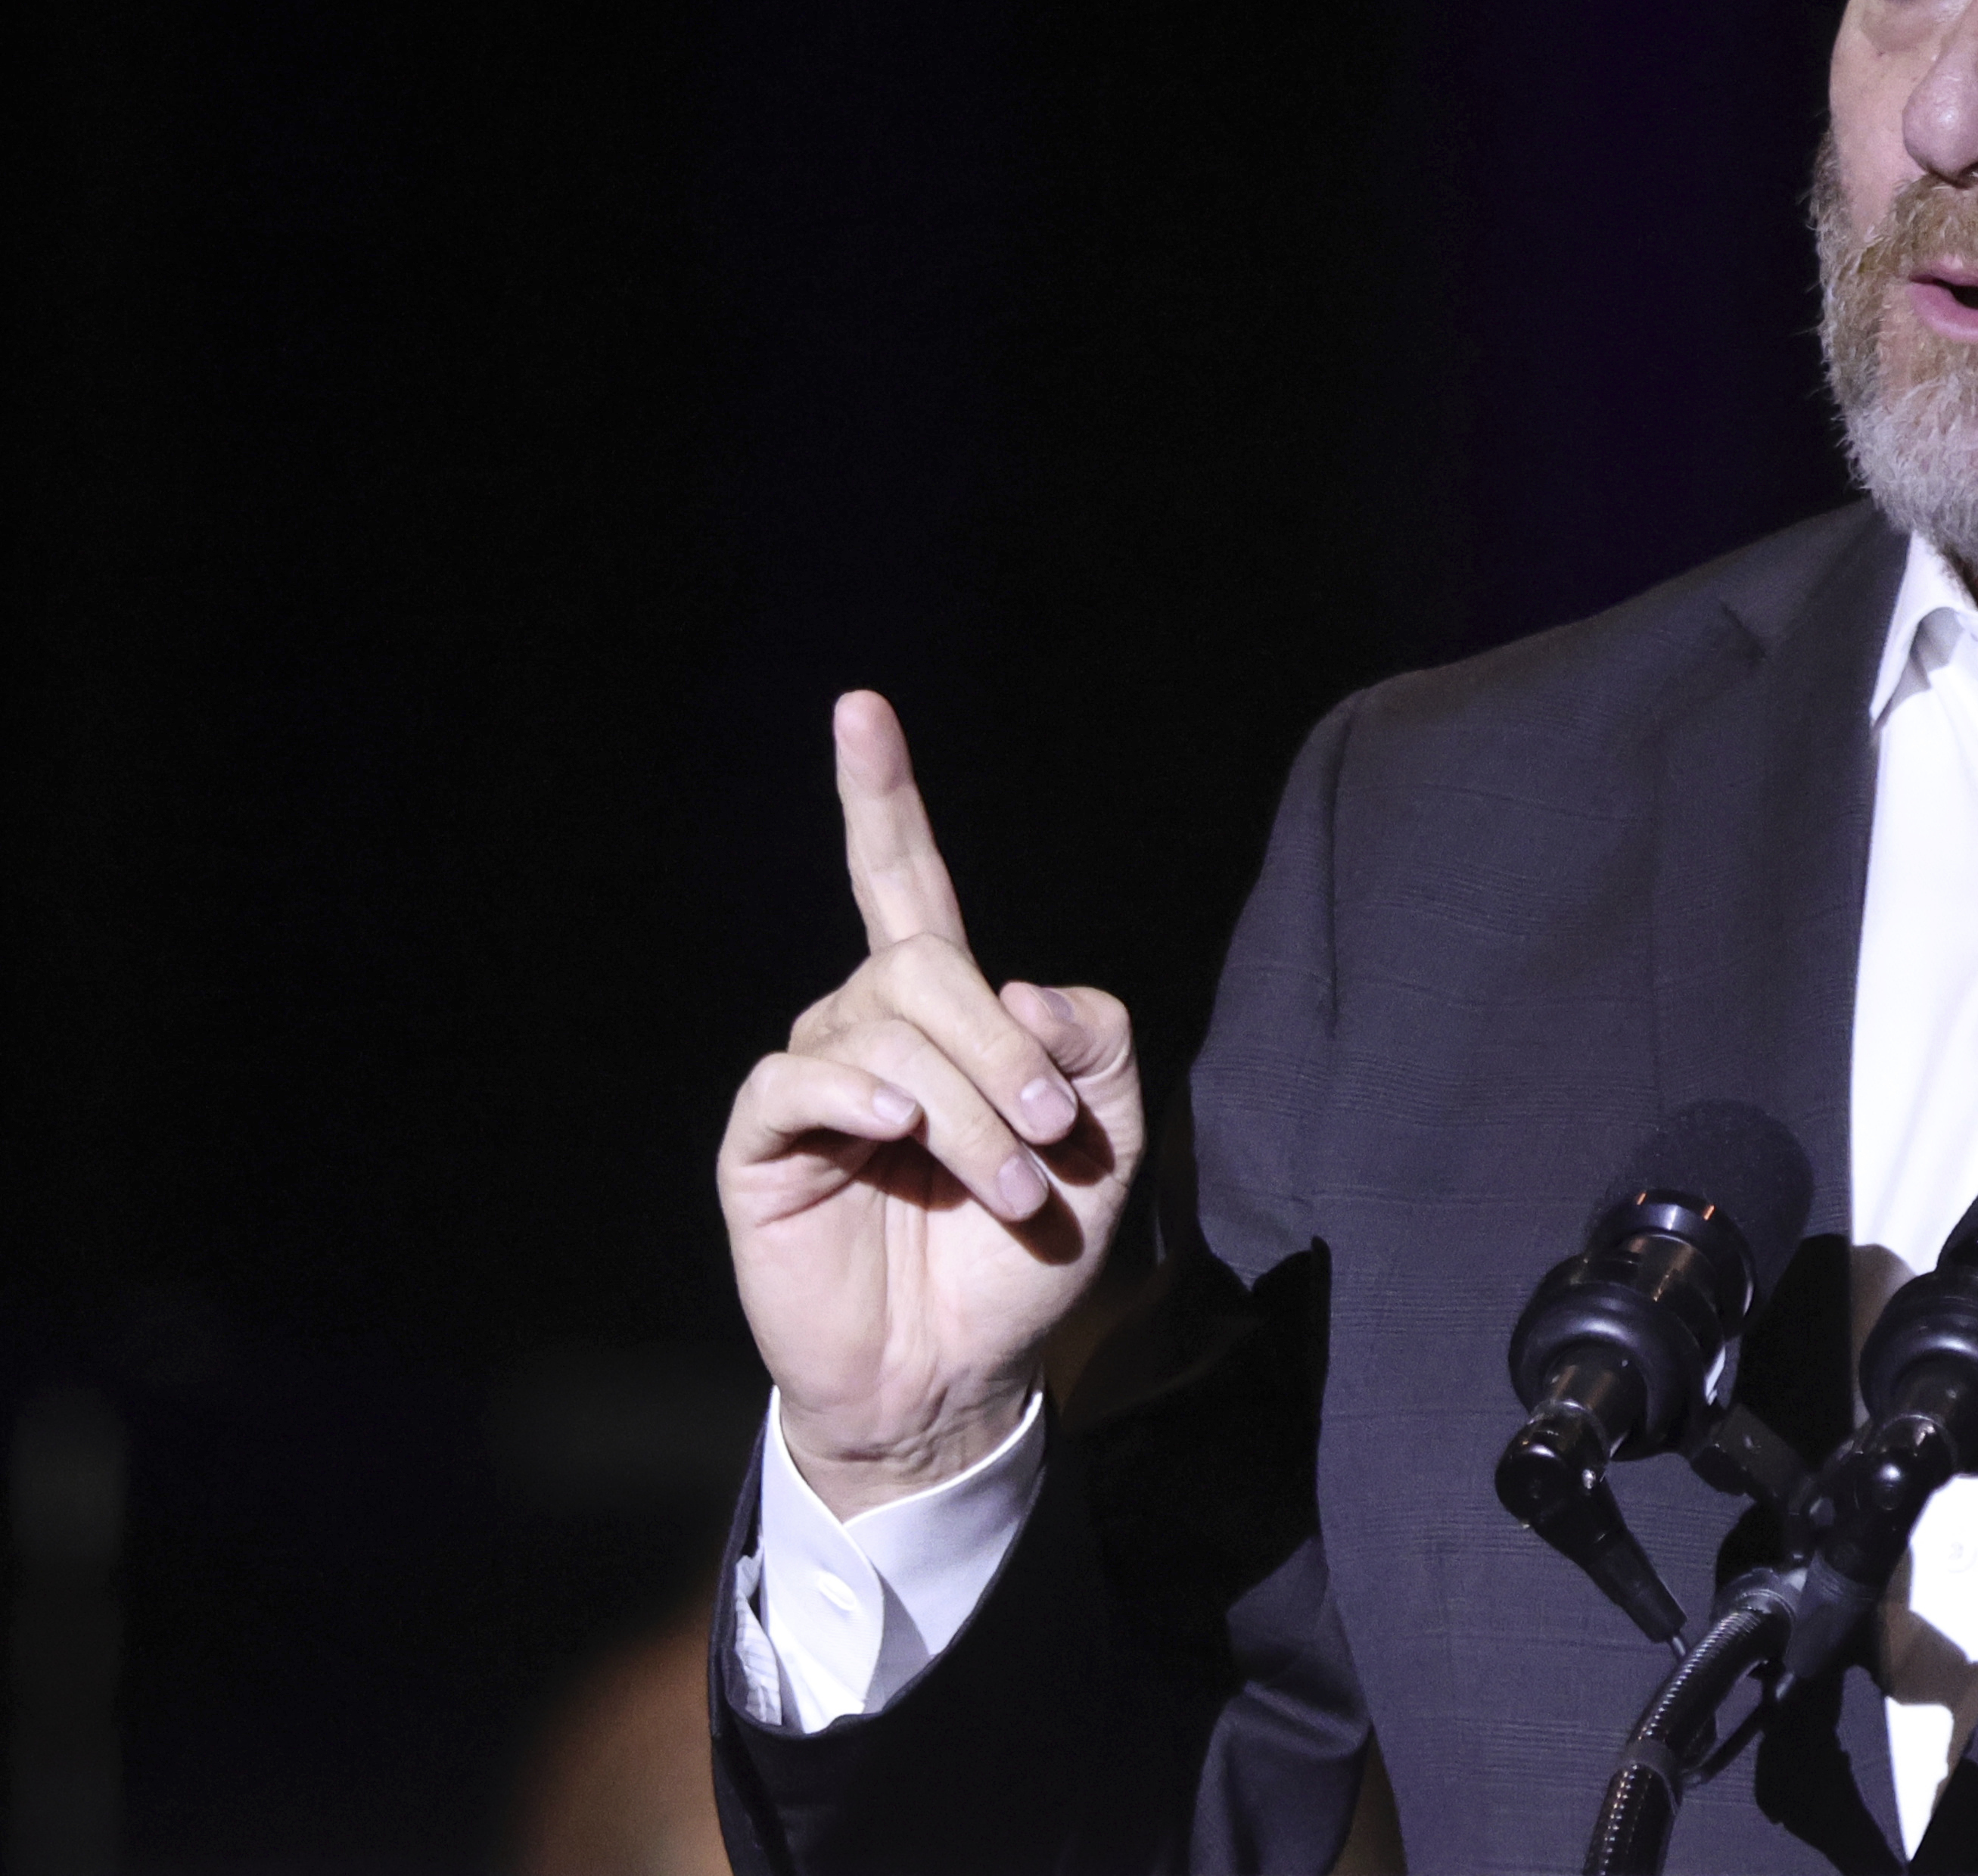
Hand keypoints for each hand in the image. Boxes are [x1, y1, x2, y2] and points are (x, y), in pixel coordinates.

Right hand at [718, 692, 1143, 1516]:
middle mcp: (868, 1025)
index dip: (879, 795)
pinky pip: (800, 1080)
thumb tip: (1018, 985)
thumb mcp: (1110, 1142)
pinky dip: (863, 1096)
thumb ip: (1094, 1044)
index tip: (859, 707)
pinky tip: (900, 1132)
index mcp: (944, 1007)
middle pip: (925, 964)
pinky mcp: (765, 1145)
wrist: (966, 1373)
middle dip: (1002, 1047)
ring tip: (1013, 1192)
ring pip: (885, 1032)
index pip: (901, 877)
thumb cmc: (1029, 1254)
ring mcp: (813, 1082)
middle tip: (1053, 1142)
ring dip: (966, 1110)